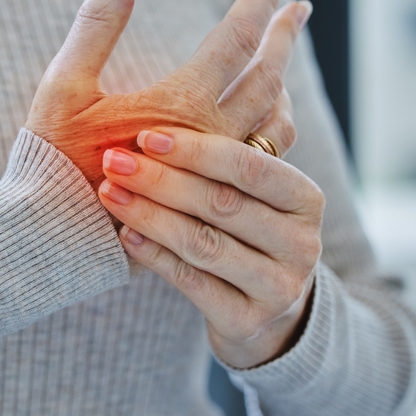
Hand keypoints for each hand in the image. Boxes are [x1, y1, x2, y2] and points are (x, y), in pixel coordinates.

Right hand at [25, 0, 306, 186]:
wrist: (55, 239)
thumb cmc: (53, 161)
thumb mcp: (63, 86)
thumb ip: (96, 25)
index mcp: (179, 107)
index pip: (235, 40)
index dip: (258, 0)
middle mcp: (211, 141)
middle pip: (267, 79)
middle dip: (284, 38)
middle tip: (300, 8)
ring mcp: (215, 176)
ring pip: (275, 127)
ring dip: (285, 88)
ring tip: (283, 66)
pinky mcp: (210, 204)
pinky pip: (263, 164)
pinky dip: (273, 131)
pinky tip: (265, 123)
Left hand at [98, 127, 324, 368]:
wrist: (264, 315)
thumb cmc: (247, 233)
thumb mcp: (253, 193)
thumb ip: (231, 151)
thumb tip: (188, 93)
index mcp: (306, 200)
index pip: (250, 167)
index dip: (196, 150)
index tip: (145, 136)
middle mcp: (302, 244)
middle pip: (222, 204)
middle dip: (161, 179)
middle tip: (113, 161)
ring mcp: (279, 288)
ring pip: (203, 243)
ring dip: (149, 214)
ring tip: (109, 192)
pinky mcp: (247, 322)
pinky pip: (191, 281)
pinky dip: (153, 254)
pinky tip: (124, 234)